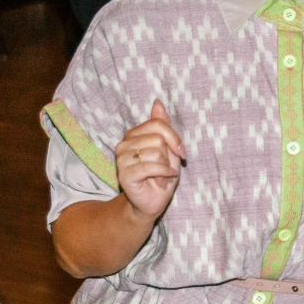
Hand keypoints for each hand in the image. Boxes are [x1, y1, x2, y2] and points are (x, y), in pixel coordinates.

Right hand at [114, 99, 181, 222]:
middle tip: (163, 168)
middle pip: (158, 138)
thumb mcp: (168, 147)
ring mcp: (121, 159)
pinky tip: (161, 181)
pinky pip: (150, 166)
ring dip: (165, 167)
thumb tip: (157, 102)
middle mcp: (123, 144)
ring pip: (156, 152)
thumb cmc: (161, 174)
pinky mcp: (124, 174)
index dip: (174, 138)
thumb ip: (162, 125)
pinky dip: (163, 173)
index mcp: (133, 134)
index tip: (181, 152)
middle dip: (168, 156)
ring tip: (159, 176)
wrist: (153, 201)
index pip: (158, 124)